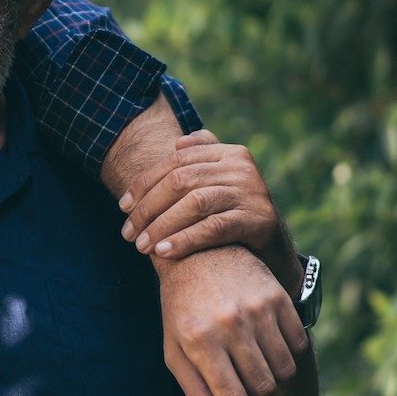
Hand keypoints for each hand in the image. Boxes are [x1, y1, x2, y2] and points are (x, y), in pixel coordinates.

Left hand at [119, 130, 299, 290]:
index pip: (175, 161)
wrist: (274, 249)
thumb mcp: (218, 184)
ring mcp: (253, 192)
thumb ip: (199, 161)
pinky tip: (164, 252)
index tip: (123, 207)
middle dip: (148, 208)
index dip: (144, 183)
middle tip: (129, 233)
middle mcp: (242, 167)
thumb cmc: (234, 215)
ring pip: (194, 203)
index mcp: (228, 152)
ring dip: (162, 226)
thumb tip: (176, 143)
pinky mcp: (260, 220)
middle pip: (181, 181)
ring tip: (142, 246)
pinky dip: (185, 239)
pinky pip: (213, 228)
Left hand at [158, 246, 309, 395]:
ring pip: (283, 372)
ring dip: (272, 382)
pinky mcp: (278, 298)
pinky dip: (288, 357)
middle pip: (262, 390)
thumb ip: (195, 391)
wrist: (197, 253)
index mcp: (199, 341)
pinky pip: (298, 346)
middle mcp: (230, 325)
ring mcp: (257, 310)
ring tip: (253, 368)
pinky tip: (268, 348)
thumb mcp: (175, 349)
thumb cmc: (180, 308)